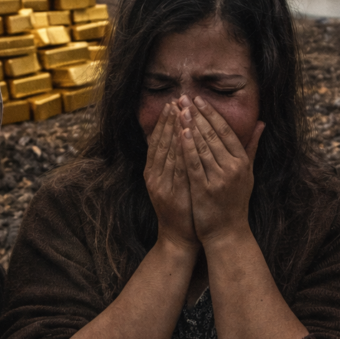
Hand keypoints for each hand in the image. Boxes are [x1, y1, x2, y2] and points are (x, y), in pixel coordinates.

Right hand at [143, 101, 198, 255]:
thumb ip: (174, 162)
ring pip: (167, 153)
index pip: (158, 141)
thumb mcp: (174, 183)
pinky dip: (181, 152)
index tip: (173, 104)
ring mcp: (161, 185)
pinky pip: (176, 168)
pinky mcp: (170, 194)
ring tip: (181, 112)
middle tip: (176, 100)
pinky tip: (186, 138)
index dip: (165, 122)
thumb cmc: (181, 209)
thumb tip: (179, 139)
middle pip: (160, 143)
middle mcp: (153, 176)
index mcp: (153, 172)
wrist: (179, 237)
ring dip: (173, 131)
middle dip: (169, 121)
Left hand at [178, 95, 263, 247]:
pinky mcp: (205, 189)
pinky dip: (187, 146)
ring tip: (178, 109)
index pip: (226, 131)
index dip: (211, 113)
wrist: (227, 233)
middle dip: (197, 114)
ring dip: (189, 125)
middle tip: (183, 97)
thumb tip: (261, 123)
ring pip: (202, 146)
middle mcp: (233, 168)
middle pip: (213, 135)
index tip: (199, 99)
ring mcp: (219, 179)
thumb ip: (251, 147)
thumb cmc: (235, 202)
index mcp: (242, 162)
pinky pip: (194, 163)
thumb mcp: (248, 173)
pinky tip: (179, 132)